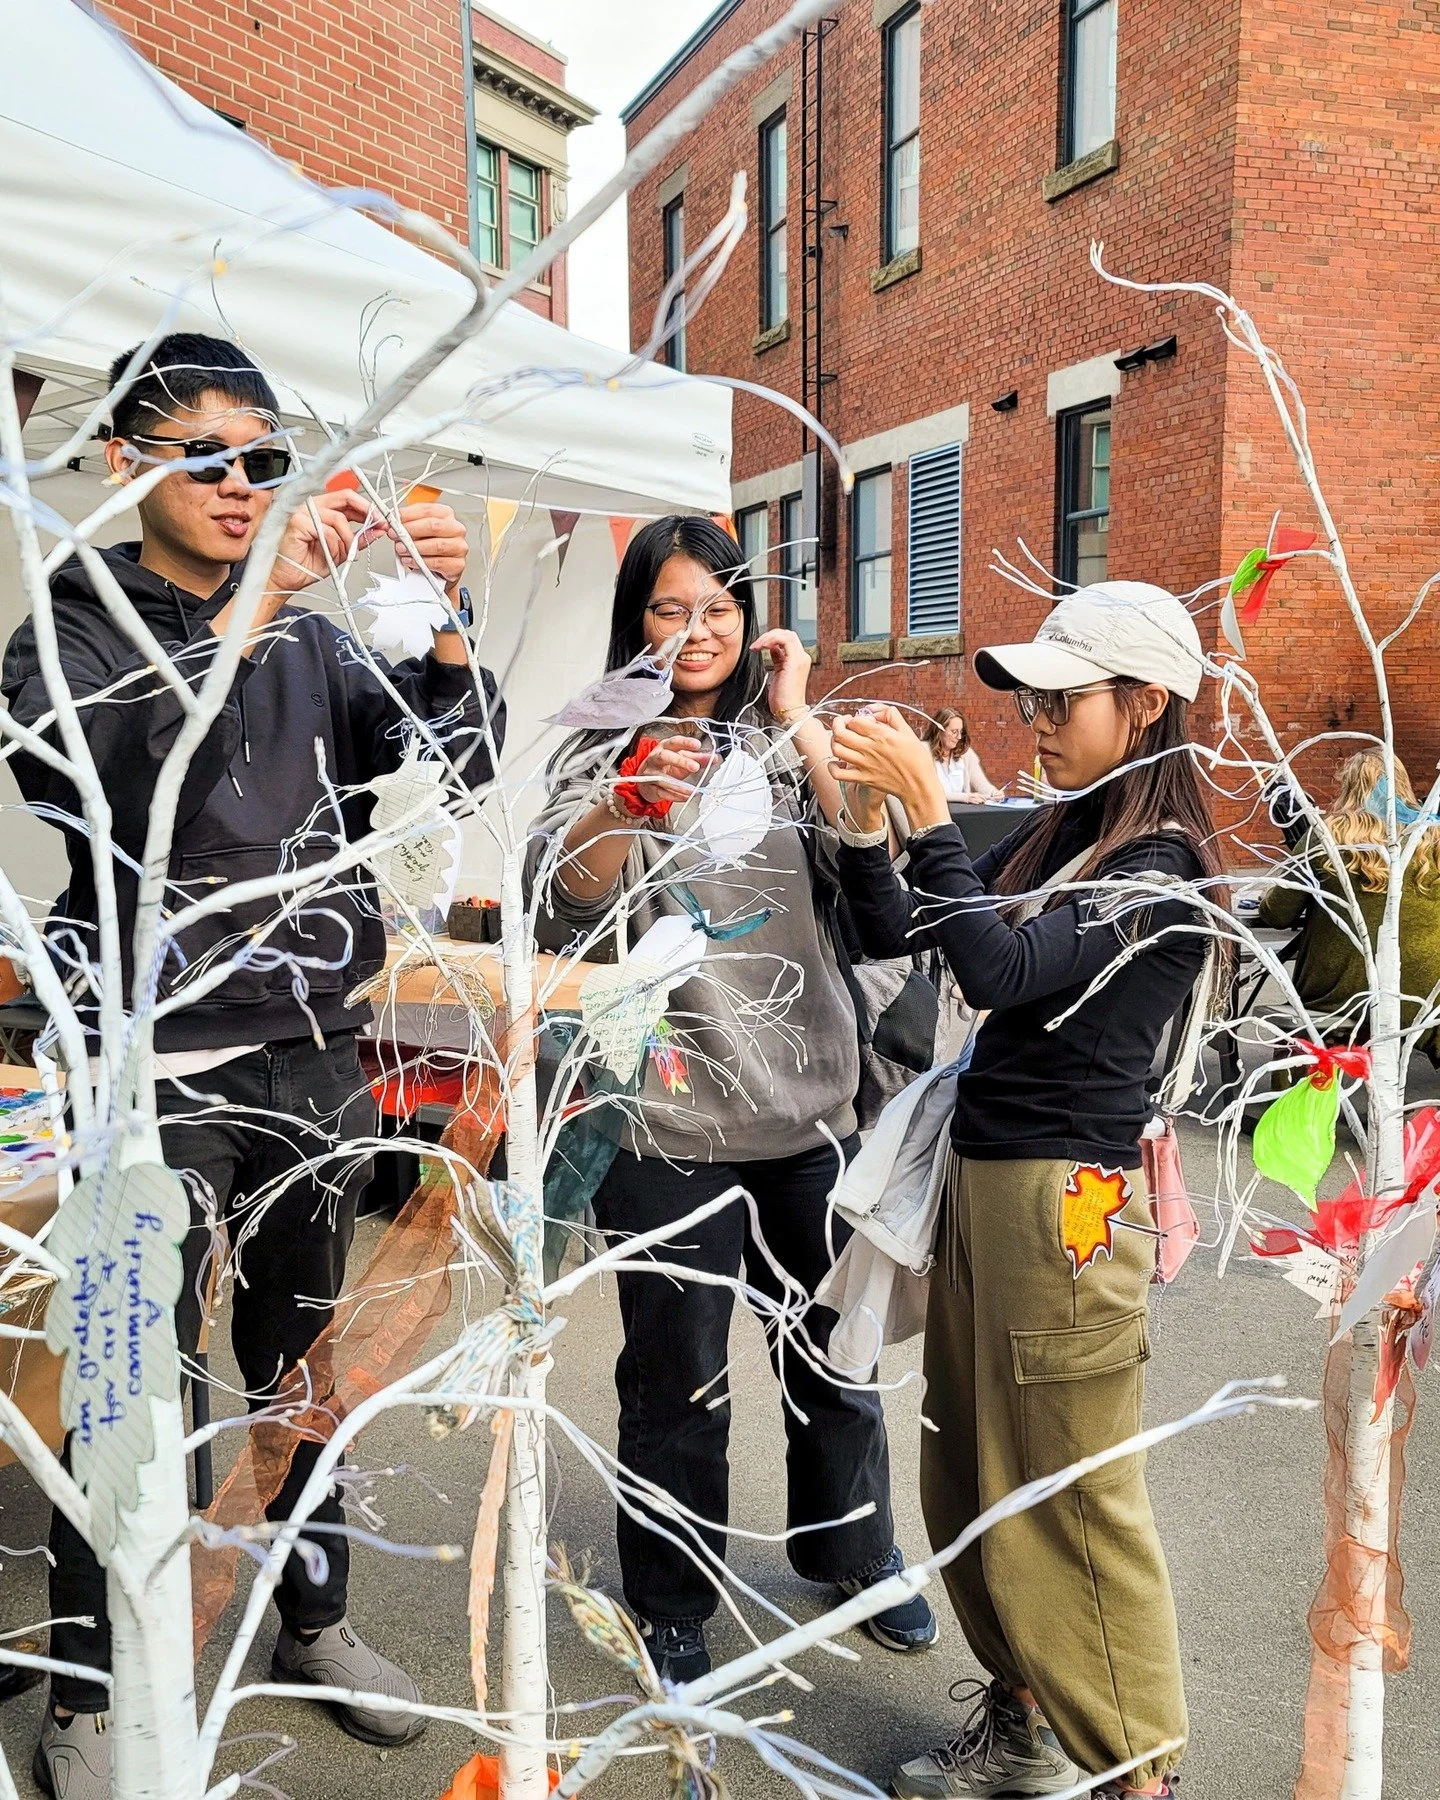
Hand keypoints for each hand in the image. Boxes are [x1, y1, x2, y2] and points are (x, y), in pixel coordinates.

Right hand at [270, 490, 381, 595]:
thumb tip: (376, 530)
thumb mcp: (339, 550)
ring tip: (344, 554)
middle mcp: (309, 506)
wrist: (285, 580)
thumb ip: (356, 539)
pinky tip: (329, 555)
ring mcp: (301, 511)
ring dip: (347, 540)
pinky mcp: (296, 522)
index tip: (381, 518)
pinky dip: (333, 547)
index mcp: (319, 509)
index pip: (346, 498)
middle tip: (378, 524)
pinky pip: (327, 532)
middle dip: (366, 512)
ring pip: (339, 519)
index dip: (366, 506)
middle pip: (345, 497)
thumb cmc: (304, 565)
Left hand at [396, 501, 468, 595]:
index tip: (394, 520)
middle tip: (396, 535)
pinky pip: (438, 563)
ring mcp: (459, 547)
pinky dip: (421, 562)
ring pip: (437, 545)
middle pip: (433, 526)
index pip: (427, 510)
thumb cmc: (429, 547)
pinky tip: (411, 560)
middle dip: (410, 531)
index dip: (408, 515)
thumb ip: (406, 524)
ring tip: (401, 550)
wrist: (439, 571)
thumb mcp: (417, 531)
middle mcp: (456, 529)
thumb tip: (390, 523)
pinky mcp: (458, 564)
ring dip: (415, 548)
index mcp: (446, 515)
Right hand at [632, 735, 718, 808]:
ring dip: (679, 785)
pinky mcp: (650, 788)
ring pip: (663, 778)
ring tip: (693, 790)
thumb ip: (698, 758)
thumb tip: (714, 758)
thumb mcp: (682, 760)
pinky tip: (686, 797)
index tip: (697, 745)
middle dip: (680, 761)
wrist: (647, 781)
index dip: (685, 743)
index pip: (674, 742)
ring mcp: (651, 774)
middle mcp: (655, 758)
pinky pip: (663, 793)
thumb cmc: (666, 766)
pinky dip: (676, 796)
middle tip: (695, 766)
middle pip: (665, 757)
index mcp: (664, 748)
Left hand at [752, 628, 810, 717]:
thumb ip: (778, 660)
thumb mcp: (778, 674)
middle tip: (756, 644)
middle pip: (787, 634)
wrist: (790, 712)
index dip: (772, 639)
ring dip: (768, 637)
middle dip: (769, 635)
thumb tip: (772, 649)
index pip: (787, 640)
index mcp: (798, 660)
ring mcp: (800, 658)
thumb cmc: (783, 699)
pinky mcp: (795, 661)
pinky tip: (762, 646)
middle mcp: (802, 657)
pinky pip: (784, 640)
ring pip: (786, 634)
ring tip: (757, 646)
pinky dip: (771, 640)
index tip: (758, 646)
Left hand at [830, 706, 949, 827]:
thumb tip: (875, 710)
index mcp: (881, 735)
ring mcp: (864, 765)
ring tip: (839, 740)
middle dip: (837, 724)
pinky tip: (836, 762)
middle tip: (842, 725)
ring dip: (834, 742)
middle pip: (840, 733)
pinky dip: (832, 767)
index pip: (855, 721)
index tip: (855, 720)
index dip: (852, 718)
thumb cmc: (917, 760)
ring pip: (837, 749)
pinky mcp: (863, 779)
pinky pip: (838, 773)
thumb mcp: (908, 732)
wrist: (919, 786)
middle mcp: (870, 749)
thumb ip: (891, 716)